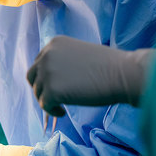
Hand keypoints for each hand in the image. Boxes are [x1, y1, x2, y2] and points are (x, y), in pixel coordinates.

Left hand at [27, 36, 154, 115]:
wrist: (123, 74)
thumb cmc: (109, 66)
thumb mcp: (79, 54)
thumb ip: (62, 61)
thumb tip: (51, 79)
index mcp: (53, 44)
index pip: (38, 62)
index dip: (45, 77)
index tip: (56, 86)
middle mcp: (46, 55)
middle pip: (32, 77)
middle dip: (41, 88)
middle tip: (55, 98)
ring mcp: (47, 73)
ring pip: (38, 92)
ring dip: (48, 100)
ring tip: (63, 106)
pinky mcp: (52, 90)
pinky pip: (45, 105)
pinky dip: (52, 111)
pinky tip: (63, 112)